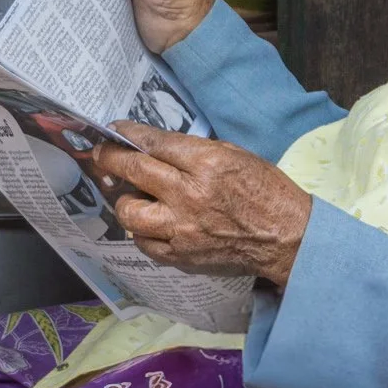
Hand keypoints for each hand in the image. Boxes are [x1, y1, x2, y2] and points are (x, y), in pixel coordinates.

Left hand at [94, 121, 311, 288]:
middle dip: (109, 158)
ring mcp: (183, 230)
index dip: (128, 133)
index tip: (114, 130)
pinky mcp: (183, 256)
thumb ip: (194, 152)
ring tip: (130, 195)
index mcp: (206, 164)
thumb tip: (157, 148)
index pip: (154, 143)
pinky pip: (145, 244)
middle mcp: (189, 195)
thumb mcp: (235, 155)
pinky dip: (142, 232)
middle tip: (100, 154)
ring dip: (123, 200)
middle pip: (133, 171)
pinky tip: (149, 224)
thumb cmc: (266, 191)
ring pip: (129, 213)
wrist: (287, 237)